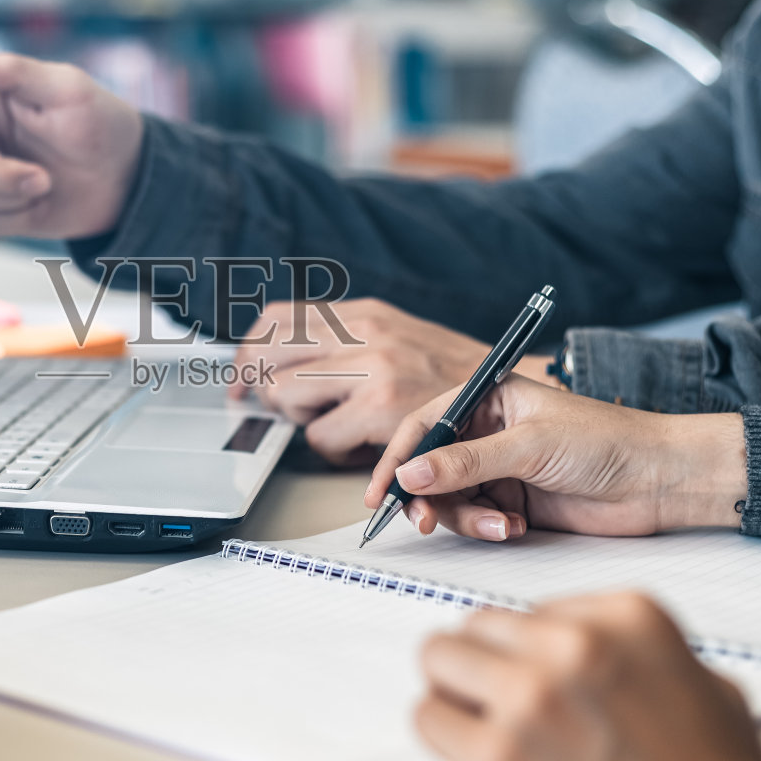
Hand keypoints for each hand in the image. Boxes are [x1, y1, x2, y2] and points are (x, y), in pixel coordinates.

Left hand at [228, 298, 555, 465]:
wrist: (519, 397)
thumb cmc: (456, 378)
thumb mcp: (399, 337)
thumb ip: (350, 341)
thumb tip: (285, 358)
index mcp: (363, 311)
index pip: (276, 318)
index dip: (248, 350)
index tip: (240, 376)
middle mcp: (364, 330)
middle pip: (266, 353)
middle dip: (254, 386)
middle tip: (261, 407)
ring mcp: (373, 366)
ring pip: (285, 396)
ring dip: (296, 419)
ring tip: (325, 424)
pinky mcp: (383, 406)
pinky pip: (320, 436)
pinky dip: (331, 448)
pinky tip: (357, 445)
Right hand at [364, 373, 746, 541]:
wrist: (662, 482)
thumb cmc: (609, 442)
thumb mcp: (531, 446)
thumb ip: (467, 462)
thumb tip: (411, 474)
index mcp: (490, 398)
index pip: (425, 424)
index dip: (398, 456)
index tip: (382, 491)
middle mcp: (488, 432)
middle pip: (430, 467)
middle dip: (428, 496)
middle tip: (425, 520)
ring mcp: (499, 469)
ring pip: (450, 499)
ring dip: (466, 518)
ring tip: (500, 525)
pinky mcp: (513, 502)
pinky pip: (476, 519)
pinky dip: (487, 528)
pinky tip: (514, 528)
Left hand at [416, 592, 760, 760]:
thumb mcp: (699, 676)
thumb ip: (628, 648)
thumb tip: (563, 644)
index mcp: (627, 614)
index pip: (534, 609)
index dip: (532, 651)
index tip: (540, 678)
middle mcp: (574, 643)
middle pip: (479, 625)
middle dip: (486, 664)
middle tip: (497, 701)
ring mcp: (532, 694)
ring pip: (439, 658)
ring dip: (456, 692)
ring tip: (482, 724)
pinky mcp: (499, 753)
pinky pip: (429, 718)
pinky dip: (444, 734)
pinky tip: (475, 755)